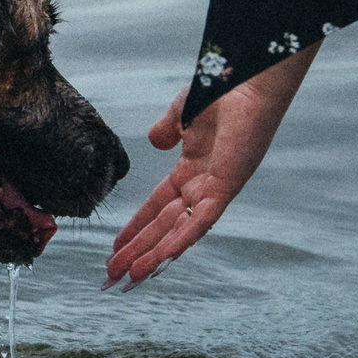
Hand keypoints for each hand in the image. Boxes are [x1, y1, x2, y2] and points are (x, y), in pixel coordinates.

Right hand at [104, 44, 317, 286]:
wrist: (245, 79)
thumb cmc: (219, 90)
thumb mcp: (180, 114)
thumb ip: (165, 130)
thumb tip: (154, 142)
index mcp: (192, 169)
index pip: (158, 208)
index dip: (136, 229)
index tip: (115, 248)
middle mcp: (203, 185)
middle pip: (163, 227)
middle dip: (137, 252)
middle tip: (112, 276)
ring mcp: (215, 190)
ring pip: (178, 232)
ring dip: (153, 256)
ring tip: (128, 278)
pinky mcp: (226, 189)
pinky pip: (199, 222)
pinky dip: (179, 242)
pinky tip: (160, 261)